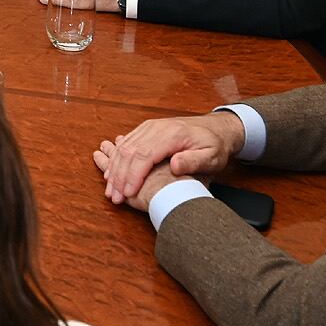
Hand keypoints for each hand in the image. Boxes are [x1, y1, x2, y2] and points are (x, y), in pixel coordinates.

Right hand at [97, 112, 244, 204]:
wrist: (215, 128)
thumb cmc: (214, 145)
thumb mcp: (212, 156)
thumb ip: (194, 161)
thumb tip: (174, 166)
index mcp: (172, 134)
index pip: (144, 155)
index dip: (133, 175)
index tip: (128, 193)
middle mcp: (156, 128)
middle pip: (129, 152)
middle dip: (119, 176)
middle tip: (115, 197)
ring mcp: (148, 128)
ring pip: (123, 148)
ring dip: (114, 170)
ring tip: (110, 190)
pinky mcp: (145, 131)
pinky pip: (125, 144)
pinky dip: (116, 160)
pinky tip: (112, 174)